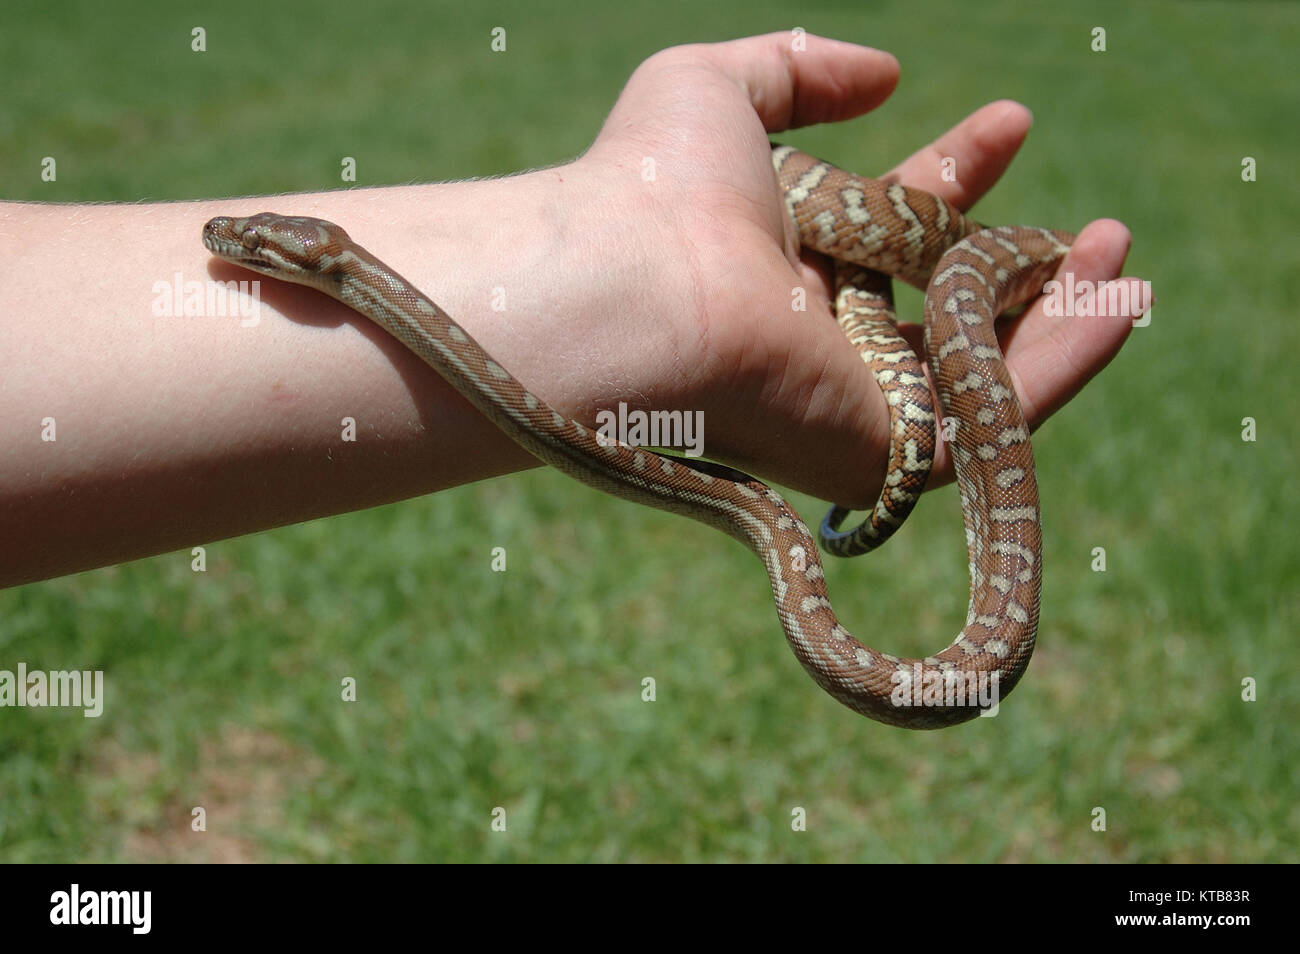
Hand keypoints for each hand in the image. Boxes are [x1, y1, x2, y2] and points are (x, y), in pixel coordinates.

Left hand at [564, 32, 1144, 505]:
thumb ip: (799, 68)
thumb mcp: (716, 89)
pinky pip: (989, 422)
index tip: (1008, 123)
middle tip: (1099, 226)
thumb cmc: (656, 186)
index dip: (956, 175)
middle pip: (943, 308)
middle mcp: (820, 340)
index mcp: (786, 265)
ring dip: (1061, 320)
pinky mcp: (881, 456)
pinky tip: (1117, 305)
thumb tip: (887, 74)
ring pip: (978, 372)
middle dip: (1023, 265)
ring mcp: (851, 404)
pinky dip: (1061, 367)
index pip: (892, 226)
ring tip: (1123, 262)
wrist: (635, 288)